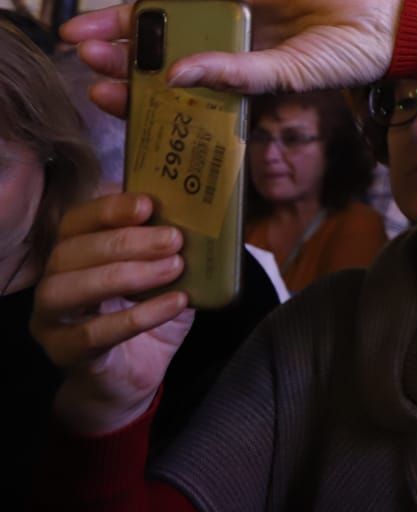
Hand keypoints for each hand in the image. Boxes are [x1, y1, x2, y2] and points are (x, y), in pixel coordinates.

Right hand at [31, 194, 194, 434]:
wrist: (133, 375)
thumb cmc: (148, 312)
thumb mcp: (166, 273)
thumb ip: (172, 247)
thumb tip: (203, 217)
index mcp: (75, 250)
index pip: (77, 219)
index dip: (109, 208)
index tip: (148, 204)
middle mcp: (54, 279)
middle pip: (71, 250)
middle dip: (126, 241)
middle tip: (174, 240)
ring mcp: (51, 318)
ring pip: (66, 288)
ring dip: (125, 274)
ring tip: (174, 268)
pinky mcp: (63, 352)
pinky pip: (93, 333)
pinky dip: (137, 316)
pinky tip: (175, 303)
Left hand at [61, 0, 405, 114]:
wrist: (383, 22)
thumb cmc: (345, 60)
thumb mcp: (286, 76)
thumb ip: (234, 74)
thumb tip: (173, 74)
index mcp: (232, 83)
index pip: (169, 90)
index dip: (132, 93)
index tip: (101, 96)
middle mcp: (224, 48)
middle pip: (157, 50)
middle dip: (116, 53)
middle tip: (81, 54)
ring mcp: (230, 11)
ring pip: (164, 13)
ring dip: (125, 18)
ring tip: (88, 26)